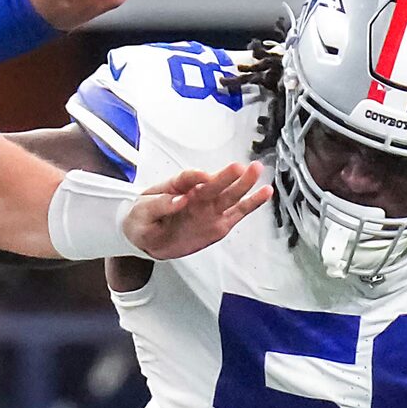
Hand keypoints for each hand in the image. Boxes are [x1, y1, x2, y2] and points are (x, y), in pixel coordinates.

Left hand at [124, 163, 271, 259]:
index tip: (202, 177)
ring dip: (243, 184)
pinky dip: (251, 204)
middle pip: (214, 184)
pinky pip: (237, 213)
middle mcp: (197, 195)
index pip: (188, 178)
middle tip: (241, 167)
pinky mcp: (219, 224)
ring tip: (257, 171)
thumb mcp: (142, 212)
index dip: (195, 177)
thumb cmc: (142, 220)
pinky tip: (264, 193)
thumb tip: (179, 200)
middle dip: (227, 176)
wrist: (146, 240)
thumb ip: (159, 205)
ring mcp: (209, 209)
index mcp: (177, 188)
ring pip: (229, 196)